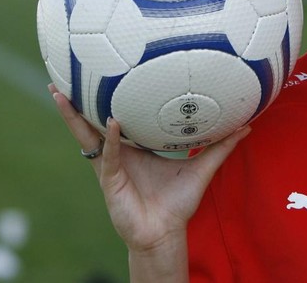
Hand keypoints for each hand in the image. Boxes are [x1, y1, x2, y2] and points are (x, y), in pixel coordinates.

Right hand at [49, 84, 248, 252]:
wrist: (165, 233)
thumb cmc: (178, 202)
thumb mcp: (203, 167)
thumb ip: (221, 145)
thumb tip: (246, 125)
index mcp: (133, 147)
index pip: (115, 117)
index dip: (106, 98)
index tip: (103, 73)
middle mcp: (117, 153)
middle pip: (90, 122)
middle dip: (75, 101)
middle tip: (60, 76)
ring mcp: (109, 166)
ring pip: (87, 135)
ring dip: (72, 116)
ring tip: (60, 93)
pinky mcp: (109, 180)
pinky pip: (108, 156)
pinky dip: (111, 140)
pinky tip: (113, 122)